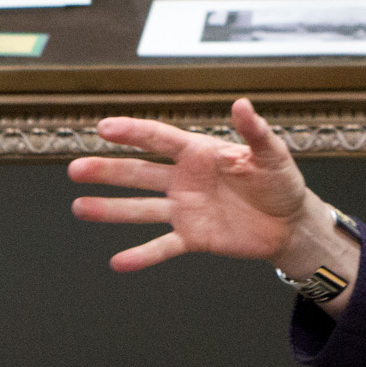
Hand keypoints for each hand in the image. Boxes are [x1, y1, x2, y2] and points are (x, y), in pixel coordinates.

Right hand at [70, 99, 321, 271]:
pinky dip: (141, 256)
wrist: (290, 222)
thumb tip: (242, 104)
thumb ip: (254, 132)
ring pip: (141, 208)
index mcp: (199, 153)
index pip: (158, 138)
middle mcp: (184, 180)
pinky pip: (162, 246)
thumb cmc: (280, 181)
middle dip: (107, 171)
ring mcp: (185, 209)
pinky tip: (118, 261)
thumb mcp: (272, 154)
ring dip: (110, 209)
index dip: (131, 132)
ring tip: (80, 208)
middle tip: (76, 169)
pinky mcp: (193, 237)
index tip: (103, 128)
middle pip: (139, 172)